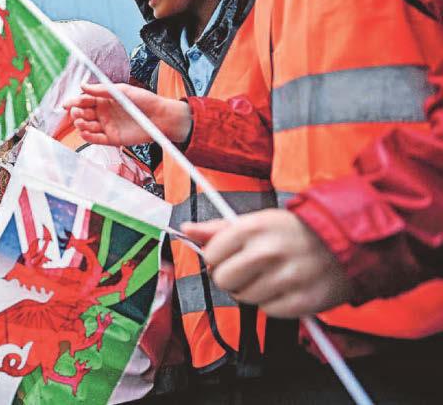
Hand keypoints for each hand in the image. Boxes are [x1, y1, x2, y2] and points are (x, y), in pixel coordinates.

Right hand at [64, 83, 191, 145]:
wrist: (160, 117)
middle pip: (83, 114)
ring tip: (81, 122)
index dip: (74, 102)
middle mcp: (103, 113)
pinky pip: (96, 139)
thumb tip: (83, 86)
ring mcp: (107, 126)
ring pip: (87, 127)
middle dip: (76, 114)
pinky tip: (84, 133)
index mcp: (104, 100)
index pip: (84, 101)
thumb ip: (102, 89)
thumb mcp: (122, 91)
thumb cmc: (144, 101)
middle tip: (77, 112)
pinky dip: (88, 137)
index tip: (67, 104)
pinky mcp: (112, 139)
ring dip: (81, 125)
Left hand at [183, 210, 351, 317]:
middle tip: (248, 271)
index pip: (210, 256)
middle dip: (231, 279)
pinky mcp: (302, 300)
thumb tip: (187, 229)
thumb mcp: (257, 221)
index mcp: (251, 229)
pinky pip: (269, 311)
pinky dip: (274, 303)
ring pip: (245, 298)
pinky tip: (285, 288)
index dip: (217, 259)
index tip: (229, 257)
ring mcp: (286, 277)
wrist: (344, 241)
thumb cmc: (295, 231)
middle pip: (223, 281)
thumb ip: (218, 228)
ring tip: (271, 277)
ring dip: (254, 291)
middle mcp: (267, 252)